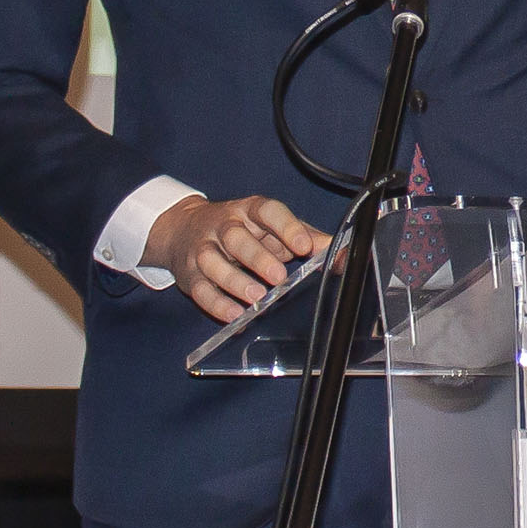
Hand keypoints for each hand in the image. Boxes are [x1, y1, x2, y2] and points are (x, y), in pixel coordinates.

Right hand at [142, 191, 326, 325]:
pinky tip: (234, 316)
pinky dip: (216, 304)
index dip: (286, 227)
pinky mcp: (189, 275)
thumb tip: (342, 254)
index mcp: (250, 211)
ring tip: (256, 298)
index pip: (268, 212)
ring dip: (234, 280)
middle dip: (256, 256)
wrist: (183, 230)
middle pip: (236, 237)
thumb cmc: (243, 232)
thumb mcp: (273, 229)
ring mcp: (203, 249)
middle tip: (278, 276)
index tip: (304, 246)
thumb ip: (307, 239)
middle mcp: (224, 227)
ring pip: (212, 261)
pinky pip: (200, 289)